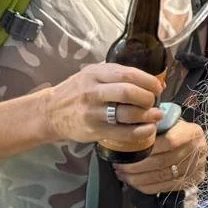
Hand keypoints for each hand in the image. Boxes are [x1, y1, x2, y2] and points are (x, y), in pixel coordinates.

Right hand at [42, 62, 163, 152]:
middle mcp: (93, 91)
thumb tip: (157, 82)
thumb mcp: (93, 75)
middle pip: (128, 93)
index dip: (148, 81)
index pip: (128, 74)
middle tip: (153, 102)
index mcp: (95, 74)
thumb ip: (120, 76)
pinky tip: (148, 129)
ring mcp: (92, 112)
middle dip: (148, 98)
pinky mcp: (94, 130)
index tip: (157, 87)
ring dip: (148, 115)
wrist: (50, 112)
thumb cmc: (78, 91)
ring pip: (127, 114)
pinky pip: (124, 133)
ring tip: (155, 116)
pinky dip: (141, 132)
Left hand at [112, 117, 206, 194]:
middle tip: (118, 164)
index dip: (147, 148)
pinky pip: (164, 187)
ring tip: (122, 173)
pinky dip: (145, 186)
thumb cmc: (177, 131)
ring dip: (137, 178)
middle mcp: (198, 152)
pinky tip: (133, 182)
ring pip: (161, 177)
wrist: (196, 145)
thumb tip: (130, 128)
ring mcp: (196, 169)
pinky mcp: (191, 181)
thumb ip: (155, 125)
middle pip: (162, 162)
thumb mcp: (170, 122)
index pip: (168, 142)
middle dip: (136, 166)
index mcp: (192, 133)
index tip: (127, 150)